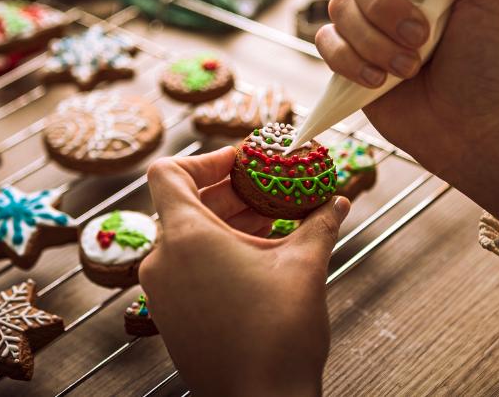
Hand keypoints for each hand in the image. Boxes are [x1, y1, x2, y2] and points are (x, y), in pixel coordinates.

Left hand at [141, 147, 350, 395]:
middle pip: (182, 203)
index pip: (169, 172)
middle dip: (228, 192)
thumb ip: (319, 222)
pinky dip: (215, 253)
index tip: (241, 163)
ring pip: (186, 237)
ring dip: (225, 223)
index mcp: (186, 237)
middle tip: (266, 190)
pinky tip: (256, 258)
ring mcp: (162, 291)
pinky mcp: (170, 315)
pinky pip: (185, 267)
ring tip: (269, 224)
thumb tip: (336, 201)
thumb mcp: (305, 266)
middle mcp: (163, 261)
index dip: (205, 159)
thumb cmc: (277, 338)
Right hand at [316, 0, 498, 223]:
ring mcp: (367, 26)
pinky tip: (379, 82)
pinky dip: (351, 62)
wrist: (472, 125)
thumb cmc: (489, 62)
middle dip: (386, 9)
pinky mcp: (347, 59)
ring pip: (339, 9)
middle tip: (421, 39)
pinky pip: (325, 43)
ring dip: (374, 43)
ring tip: (409, 69)